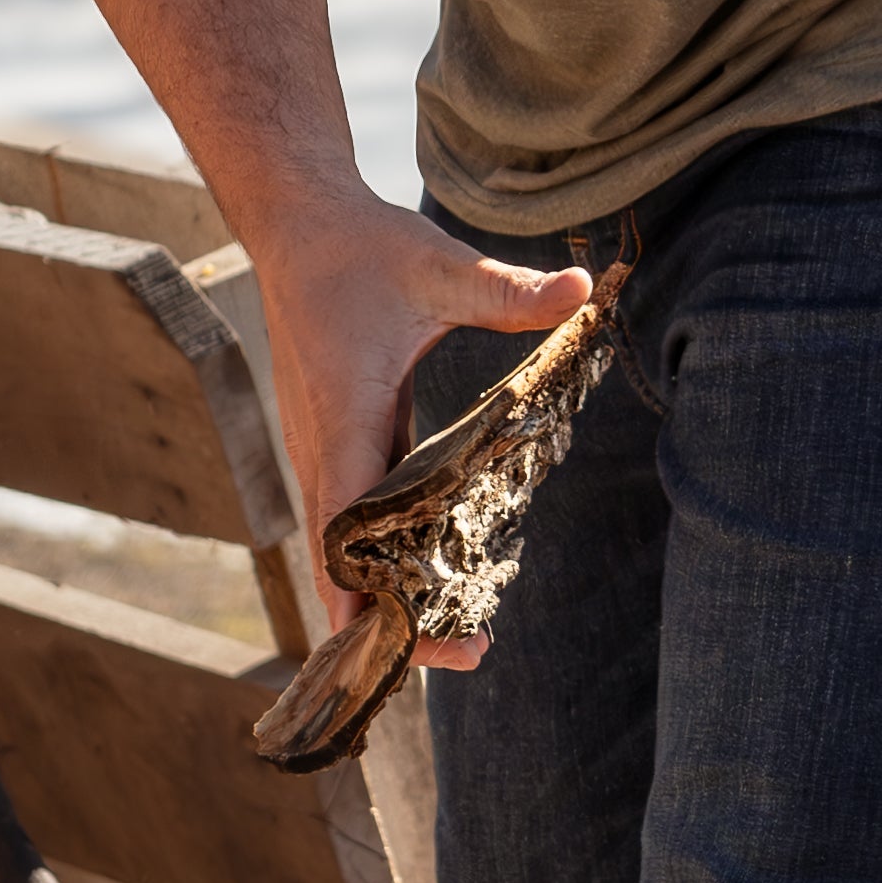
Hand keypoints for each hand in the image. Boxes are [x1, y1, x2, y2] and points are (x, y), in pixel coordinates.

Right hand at [254, 185, 595, 660]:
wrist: (298, 228)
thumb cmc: (365, 250)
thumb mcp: (440, 266)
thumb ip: (507, 289)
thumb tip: (583, 291)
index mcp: (343, 415)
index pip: (345, 520)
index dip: (365, 586)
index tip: (397, 639)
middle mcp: (323, 447)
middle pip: (343, 559)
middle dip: (392, 618)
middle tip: (471, 654)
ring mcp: (323, 452)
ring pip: (343, 549)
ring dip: (386, 599)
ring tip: (458, 641)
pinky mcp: (336, 447)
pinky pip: (353, 522)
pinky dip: (382, 563)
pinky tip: (428, 586)